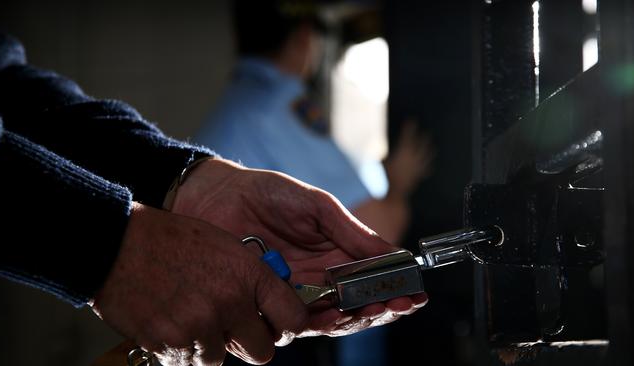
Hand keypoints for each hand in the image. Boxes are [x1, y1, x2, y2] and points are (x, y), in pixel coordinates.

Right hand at [90, 203, 306, 365]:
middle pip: (262, 352)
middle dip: (248, 343)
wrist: (116, 245)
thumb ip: (250, 278)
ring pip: (220, 358)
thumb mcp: (225, 246)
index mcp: (249, 275)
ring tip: (188, 315)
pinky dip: (181, 349)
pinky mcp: (171, 345)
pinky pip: (188, 361)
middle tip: (230, 328)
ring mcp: (200, 327)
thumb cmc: (170, 241)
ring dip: (208, 344)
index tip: (276, 326)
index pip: (293, 318)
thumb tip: (266, 306)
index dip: (286, 326)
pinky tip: (170, 321)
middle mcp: (230, 303)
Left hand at [171, 158, 427, 337]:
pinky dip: (317, 324)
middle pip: (357, 306)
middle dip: (382, 308)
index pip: (372, 280)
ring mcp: (295, 293)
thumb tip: (394, 254)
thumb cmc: (269, 194)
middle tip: (399, 305)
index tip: (415, 294)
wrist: (218, 196)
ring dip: (355, 318)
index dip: (394, 289)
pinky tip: (334, 317)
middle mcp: (320, 279)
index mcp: (336, 254)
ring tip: (372, 309)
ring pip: (332, 320)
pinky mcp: (268, 303)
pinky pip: (295, 323)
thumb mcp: (319, 207)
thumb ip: (353, 233)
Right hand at [384, 119, 434, 197]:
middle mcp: (413, 158)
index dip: (409, 128)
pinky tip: (429, 165)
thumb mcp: (380, 163)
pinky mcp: (418, 176)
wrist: (393, 193)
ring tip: (432, 146)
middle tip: (426, 131)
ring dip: (429, 150)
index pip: (407, 136)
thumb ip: (382, 156)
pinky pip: (425, 170)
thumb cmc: (384, 177)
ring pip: (426, 156)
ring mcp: (417, 167)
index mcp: (403, 152)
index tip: (411, 120)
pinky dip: (427, 166)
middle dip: (423, 137)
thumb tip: (380, 152)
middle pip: (420, 144)